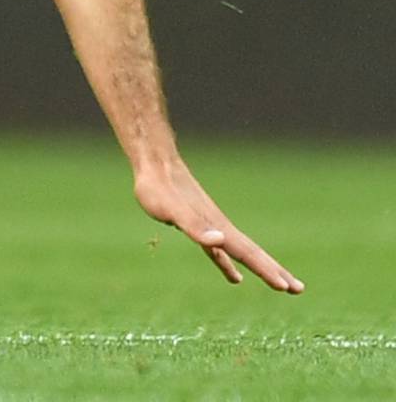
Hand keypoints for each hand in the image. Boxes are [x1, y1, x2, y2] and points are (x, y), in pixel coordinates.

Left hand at [134, 159, 302, 292]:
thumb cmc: (159, 188)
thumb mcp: (172, 211)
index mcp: (218, 227)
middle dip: (275, 272)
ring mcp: (211, 227)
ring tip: (281, 286)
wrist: (154, 163)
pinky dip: (228, 265)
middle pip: (253, 254)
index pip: (247, 253)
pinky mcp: (198, 226)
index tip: (286, 288)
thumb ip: (195, 226)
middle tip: (299, 290)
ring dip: (260, 269)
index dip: (266, 270)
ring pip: (241, 253)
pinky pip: (219, 252)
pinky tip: (235, 277)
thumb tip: (220, 240)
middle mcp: (220, 228)